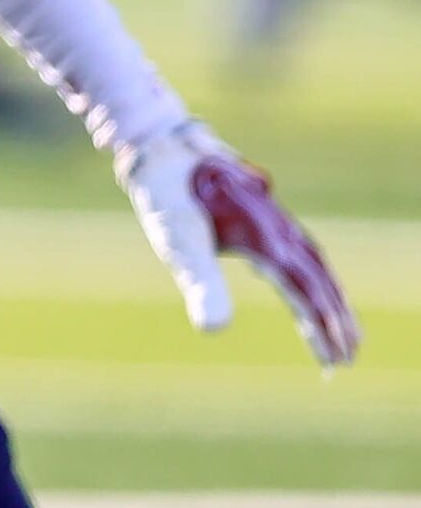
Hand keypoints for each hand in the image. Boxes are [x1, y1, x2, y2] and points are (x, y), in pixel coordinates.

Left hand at [117, 119, 359, 368]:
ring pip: (312, 263)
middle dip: (335, 320)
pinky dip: (309, 273)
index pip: (306, 291)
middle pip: (319, 280)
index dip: (322, 326)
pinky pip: (296, 248)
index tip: (336, 360)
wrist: (161, 146)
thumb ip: (202, 282)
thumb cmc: (169, 194)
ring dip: (328, 297)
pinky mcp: (258, 213)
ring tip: (335, 329)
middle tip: (346, 359)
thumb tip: (214, 330)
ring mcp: (271, 217)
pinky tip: (300, 286)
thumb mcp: (180, 242)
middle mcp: (278, 228)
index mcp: (266, 239)